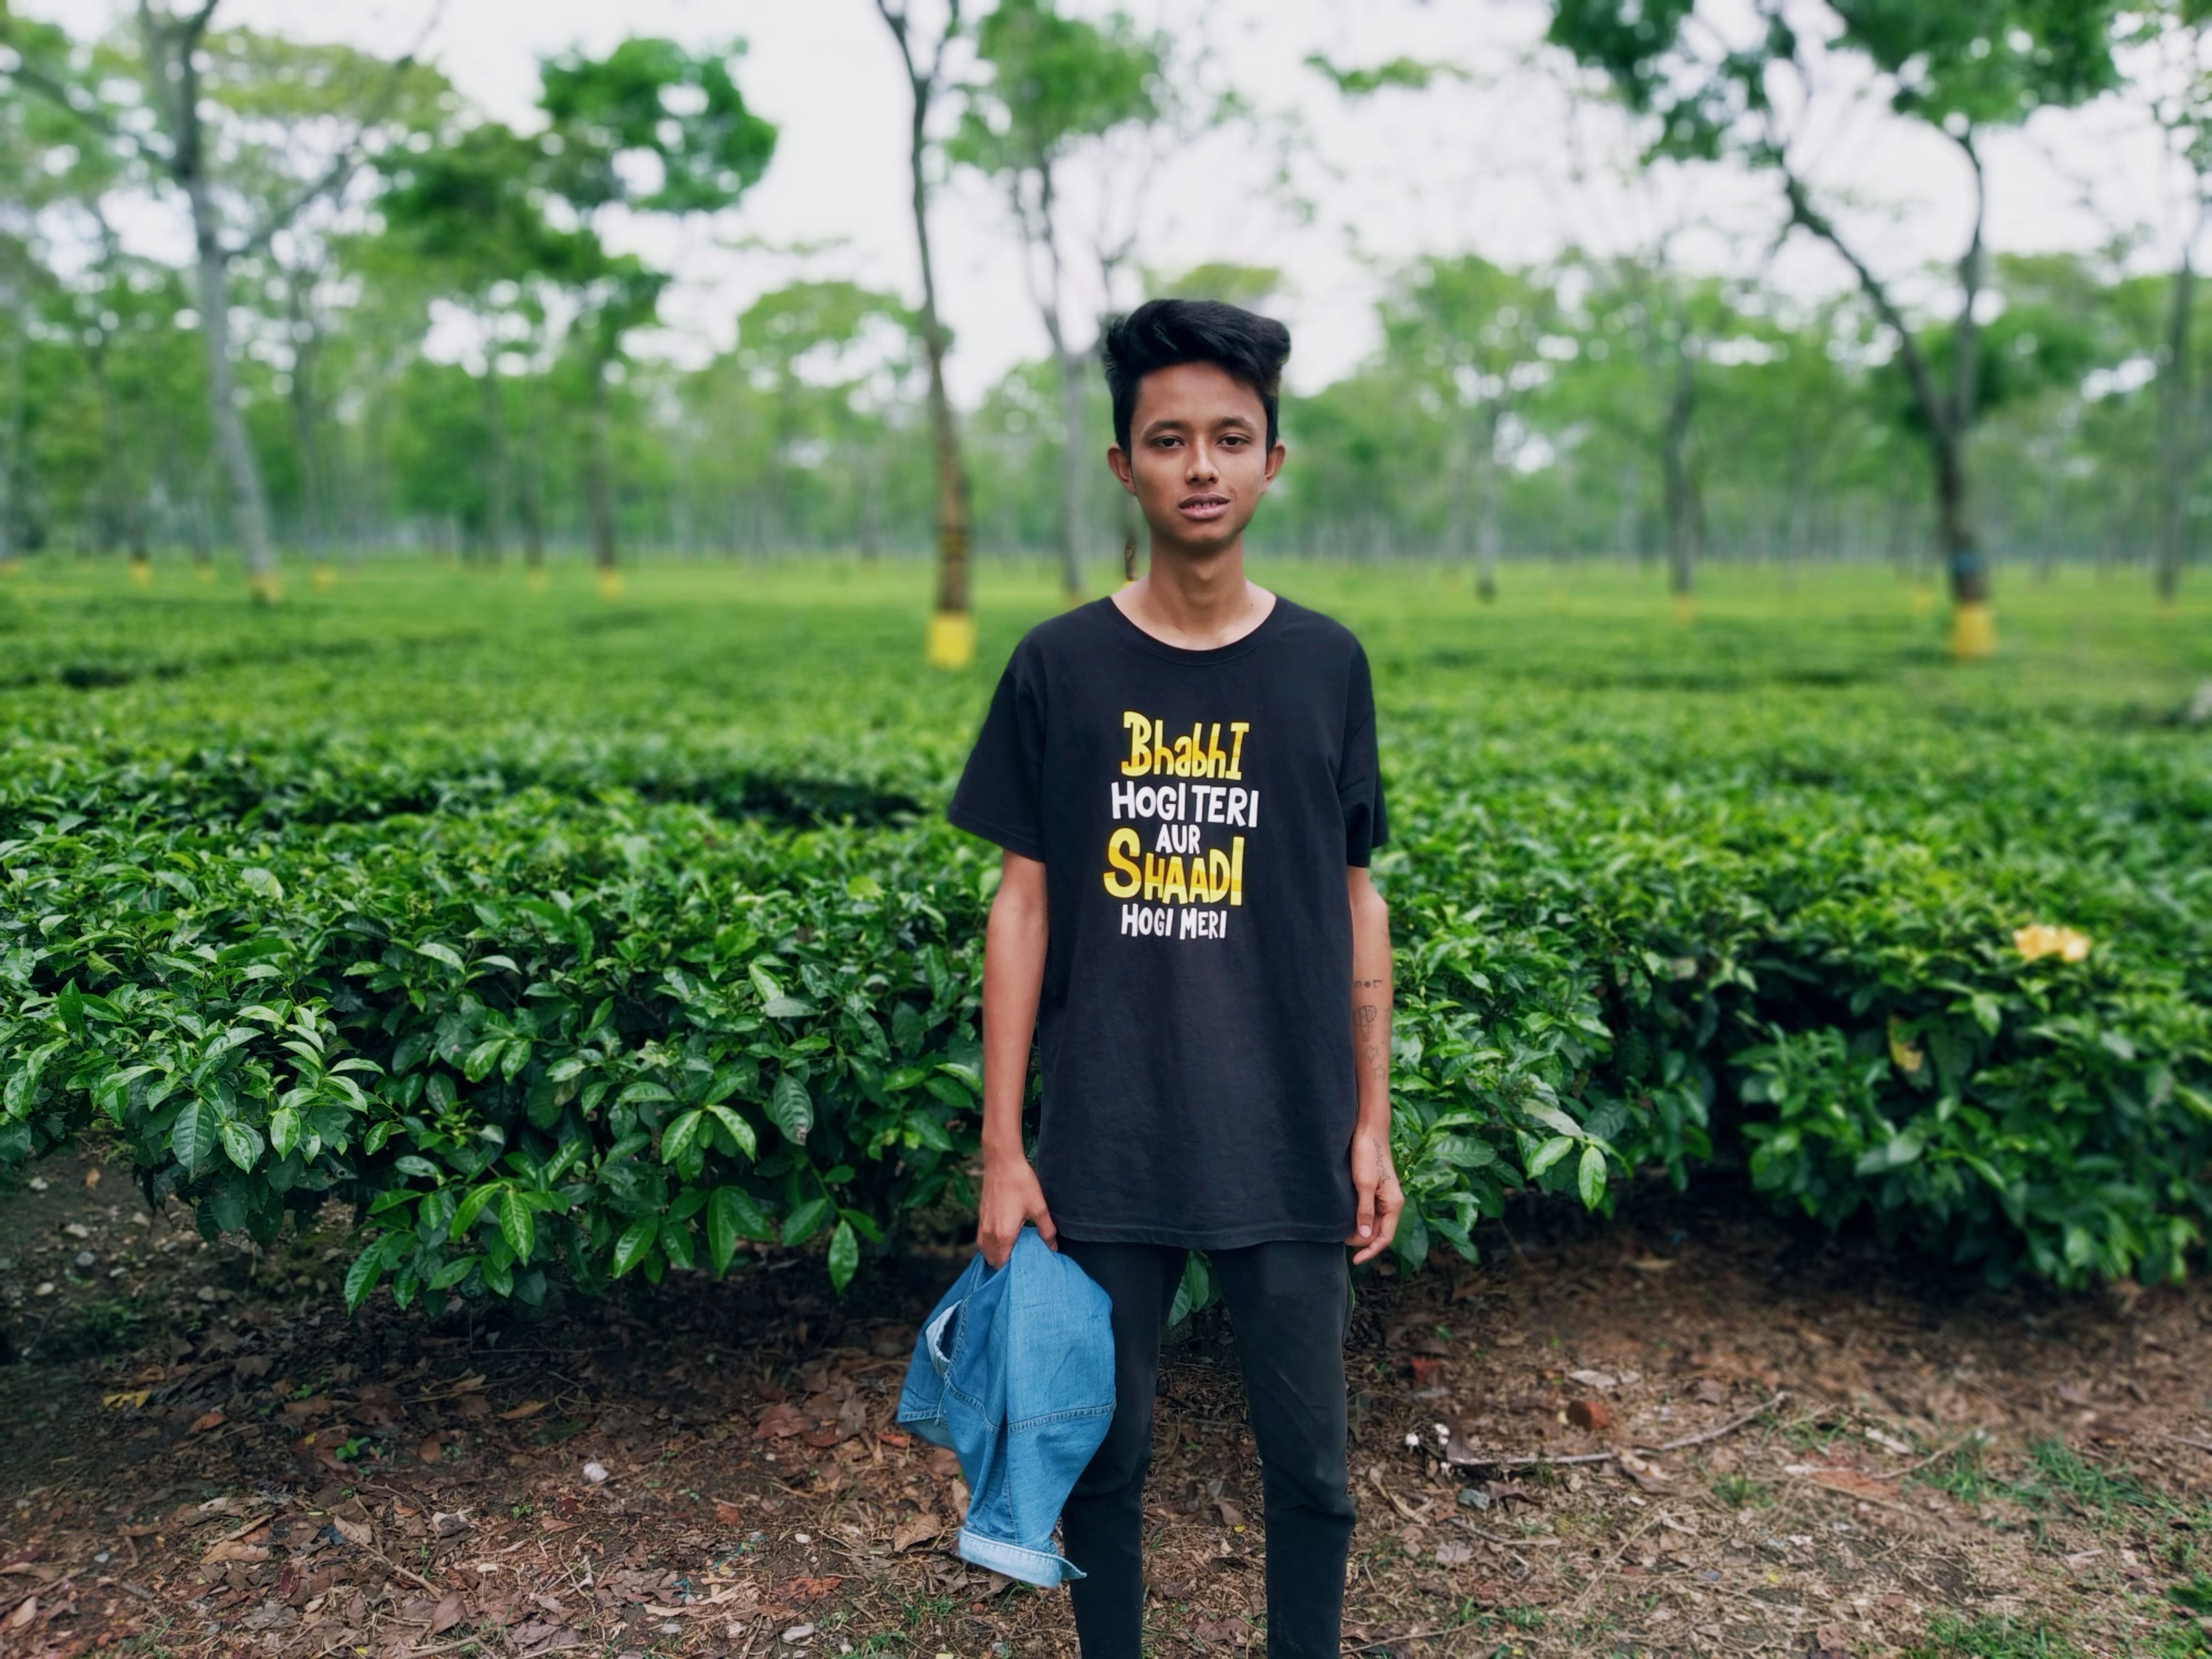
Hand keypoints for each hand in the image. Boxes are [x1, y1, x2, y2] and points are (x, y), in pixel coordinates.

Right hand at [977, 1151, 1056, 1267]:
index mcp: (1003, 1235)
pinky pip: (982, 1240)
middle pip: (992, 1261)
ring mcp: (982, 1225)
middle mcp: (989, 1233)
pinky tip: (1003, 1242)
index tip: (1024, 1272)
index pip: (1002, 1264)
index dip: (1011, 1272)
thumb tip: (1052, 1247)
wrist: (1002, 1162)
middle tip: (1020, 1266)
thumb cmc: (1021, 1183)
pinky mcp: (981, 1217)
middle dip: (1004, 1267)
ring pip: (985, 1251)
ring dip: (995, 1256)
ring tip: (1012, 1256)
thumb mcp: (1039, 1208)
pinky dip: (990, 1246)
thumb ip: (1046, 1231)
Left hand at [1345, 1125, 1403, 1265]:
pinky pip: (1368, 1210)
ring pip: (1372, 1222)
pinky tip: (1344, 1218)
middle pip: (1378, 1231)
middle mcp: (1391, 1202)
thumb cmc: (1368, 1154)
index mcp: (1393, 1204)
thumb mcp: (1364, 1184)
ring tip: (1340, 1231)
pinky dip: (1358, 1217)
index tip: (1355, 1260)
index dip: (1370, 1251)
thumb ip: (1365, 1210)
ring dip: (1359, 1229)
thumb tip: (1364, 1235)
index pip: (1384, 1237)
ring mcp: (1383, 1196)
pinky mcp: (1375, 1188)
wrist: (1368, 1129)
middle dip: (1362, 1240)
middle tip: (1340, 1239)